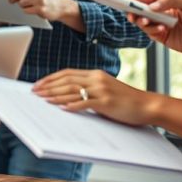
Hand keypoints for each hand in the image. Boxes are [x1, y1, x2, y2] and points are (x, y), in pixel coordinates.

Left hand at [32, 69, 156, 125]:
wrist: (147, 105)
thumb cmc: (126, 100)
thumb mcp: (105, 89)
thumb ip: (89, 89)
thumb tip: (68, 95)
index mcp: (95, 74)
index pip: (67, 73)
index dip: (51, 78)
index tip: (39, 84)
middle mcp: (96, 79)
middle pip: (66, 80)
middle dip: (48, 86)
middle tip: (35, 92)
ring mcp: (101, 89)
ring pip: (72, 90)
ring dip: (55, 95)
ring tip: (43, 99)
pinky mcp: (106, 102)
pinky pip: (85, 102)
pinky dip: (72, 105)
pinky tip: (62, 108)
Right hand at [125, 0, 181, 56]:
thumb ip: (169, 1)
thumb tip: (151, 7)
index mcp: (166, 2)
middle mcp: (161, 13)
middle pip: (142, 11)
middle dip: (134, 11)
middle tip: (130, 12)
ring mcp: (160, 25)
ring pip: (144, 22)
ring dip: (143, 21)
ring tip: (145, 21)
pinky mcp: (162, 37)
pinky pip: (151, 33)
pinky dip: (153, 30)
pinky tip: (161, 29)